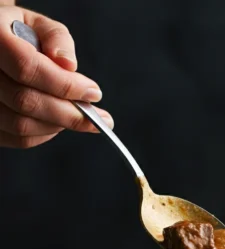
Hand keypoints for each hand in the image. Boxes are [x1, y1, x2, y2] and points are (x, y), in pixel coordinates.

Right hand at [0, 6, 113, 147]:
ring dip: (59, 125)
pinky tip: (58, 122)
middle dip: (69, 113)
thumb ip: (57, 38)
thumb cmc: (18, 36)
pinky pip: (19, 139)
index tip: (94, 93)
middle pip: (26, 102)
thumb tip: (69, 65)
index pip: (28, 67)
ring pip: (23, 126)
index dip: (65, 84)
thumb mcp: (37, 24)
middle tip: (98, 117)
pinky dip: (45, 134)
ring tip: (78, 116)